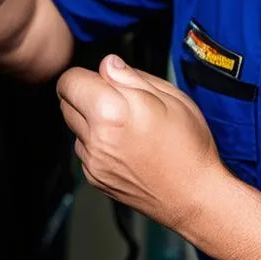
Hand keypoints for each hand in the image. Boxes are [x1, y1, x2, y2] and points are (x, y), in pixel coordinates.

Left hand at [57, 54, 223, 232]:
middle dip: (84, 95)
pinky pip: (84, 150)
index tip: (100, 78)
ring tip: (124, 125)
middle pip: (66, 102)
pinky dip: (97, 143)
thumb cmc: (189, 147)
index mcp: (111, 111)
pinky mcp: (95, 177)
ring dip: (90, 120)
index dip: (85, 75)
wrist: (194, 195)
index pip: (70, 80)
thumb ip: (131, 76)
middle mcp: (96, 137)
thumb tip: (108, 64)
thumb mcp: (170, 97)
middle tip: (115, 99)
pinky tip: (124, 145)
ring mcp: (93, 160)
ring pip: (74, 127)